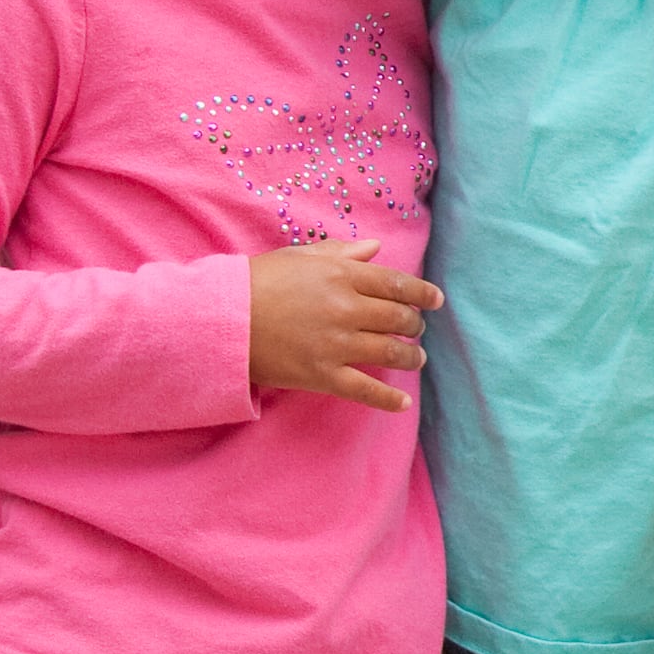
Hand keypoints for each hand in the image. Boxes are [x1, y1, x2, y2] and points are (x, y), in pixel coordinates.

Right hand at [249, 240, 443, 412]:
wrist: (217, 319)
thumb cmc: (255, 283)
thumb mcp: (298, 258)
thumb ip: (341, 252)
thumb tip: (375, 249)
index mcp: (342, 276)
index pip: (397, 284)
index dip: (422, 293)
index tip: (435, 300)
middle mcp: (346, 309)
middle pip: (399, 319)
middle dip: (413, 325)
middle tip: (414, 329)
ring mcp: (336, 344)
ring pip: (390, 353)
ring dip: (410, 357)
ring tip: (414, 359)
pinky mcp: (322, 375)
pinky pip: (365, 390)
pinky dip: (388, 399)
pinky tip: (402, 404)